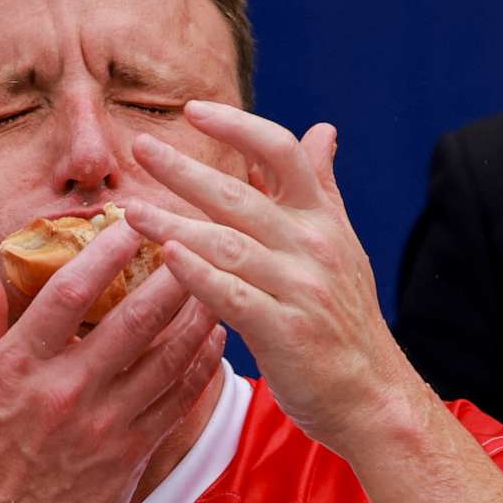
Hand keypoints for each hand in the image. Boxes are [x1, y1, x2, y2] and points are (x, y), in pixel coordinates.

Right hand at [0, 222, 224, 502]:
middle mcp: (67, 392)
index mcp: (21, 367)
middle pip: (133, 321)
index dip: (105, 252)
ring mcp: (105, 425)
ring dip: (197, 314)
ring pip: (168, 358)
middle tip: (193, 237)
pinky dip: (202, 363)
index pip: (69, 294)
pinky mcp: (131, 452)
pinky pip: (178, 399)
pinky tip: (214, 334)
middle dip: (169, 274)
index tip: (130, 223)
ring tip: (217, 277)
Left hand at [123, 101, 418, 449]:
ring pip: (227, 244)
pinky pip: (232, 295)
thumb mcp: (342, 243)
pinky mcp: (284, 331)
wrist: (371, 394)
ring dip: (174, 223)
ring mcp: (299, 287)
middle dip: (184, 169)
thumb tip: (322, 129)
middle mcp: (313, 245)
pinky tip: (166, 258)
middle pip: (240, 194)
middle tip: (140, 148)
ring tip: (130, 210)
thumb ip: (323, 186)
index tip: (193, 109)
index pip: (281, 153)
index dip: (237, 126)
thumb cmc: (345, 317)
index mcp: (322, 218)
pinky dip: (198, 275)